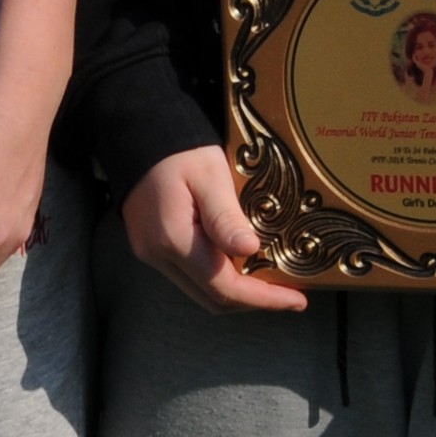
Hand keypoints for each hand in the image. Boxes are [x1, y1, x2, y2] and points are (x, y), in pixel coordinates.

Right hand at [121, 145, 303, 313]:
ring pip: (199, 291)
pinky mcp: (149, 248)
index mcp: (174, 238)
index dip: (262, 299)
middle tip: (289, 294)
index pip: (224, 286)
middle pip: (211, 299)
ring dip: (235, 292)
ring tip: (270, 283)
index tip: (298, 300)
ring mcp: (150, 253)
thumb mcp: (210, 174)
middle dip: (252, 301)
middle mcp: (157, 255)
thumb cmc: (180, 150)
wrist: (138, 134)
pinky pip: (188, 276)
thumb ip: (226, 216)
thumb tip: (250, 249)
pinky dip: (217, 279)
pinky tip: (238, 265)